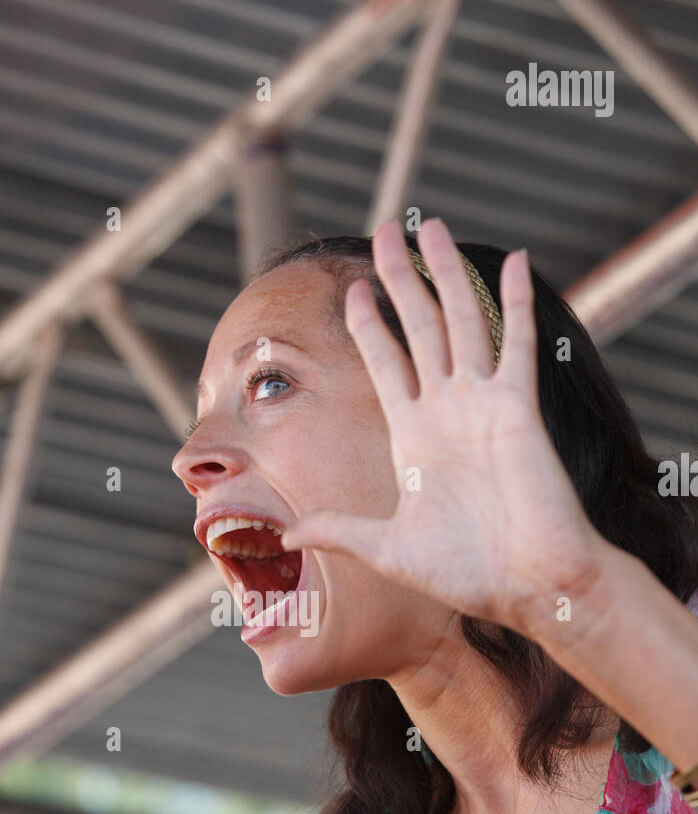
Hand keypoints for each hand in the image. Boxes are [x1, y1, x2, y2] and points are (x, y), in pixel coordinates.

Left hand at [280, 218, 606, 638]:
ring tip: (431, 226)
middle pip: (420, 327)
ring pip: (462, 321)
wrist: (527, 587)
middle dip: (402, 278)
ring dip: (448, 273)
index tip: (354, 288)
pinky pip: (517, 345)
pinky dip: (516, 303)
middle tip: (387, 230)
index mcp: (414, 436)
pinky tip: (516, 261)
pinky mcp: (519, 409)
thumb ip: (339, 529)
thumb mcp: (387, 548)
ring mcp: (485, 404)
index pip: (387, 362)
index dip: (372, 324)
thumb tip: (286, 534)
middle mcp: (447, 411)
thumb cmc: (466, 573)